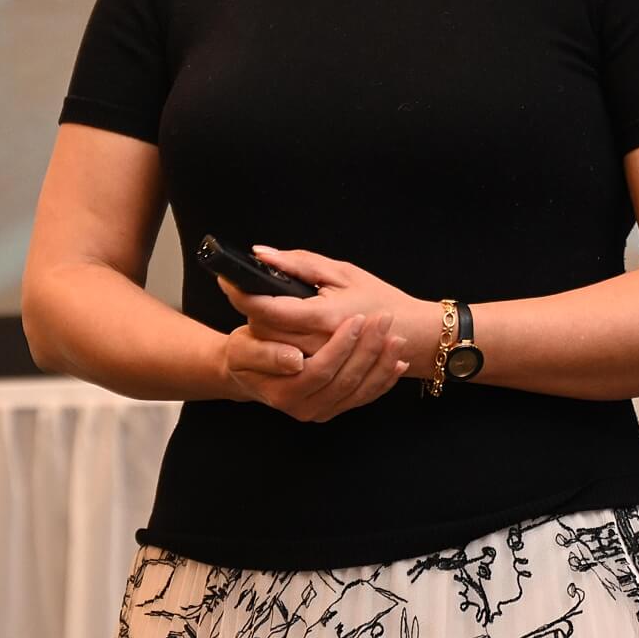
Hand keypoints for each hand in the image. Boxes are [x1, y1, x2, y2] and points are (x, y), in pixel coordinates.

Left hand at [215, 247, 428, 361]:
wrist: (410, 333)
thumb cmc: (377, 298)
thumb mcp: (342, 272)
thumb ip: (299, 264)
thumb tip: (261, 254)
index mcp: (323, 317)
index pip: (268, 309)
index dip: (243, 294)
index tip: (228, 280)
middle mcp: (318, 346)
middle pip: (263, 332)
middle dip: (252, 312)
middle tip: (246, 291)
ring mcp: (319, 368)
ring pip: (271, 350)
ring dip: (263, 332)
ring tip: (267, 316)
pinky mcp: (322, 383)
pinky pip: (286, 366)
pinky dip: (279, 349)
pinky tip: (282, 338)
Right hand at [221, 314, 409, 422]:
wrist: (250, 371)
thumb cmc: (246, 353)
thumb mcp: (244, 348)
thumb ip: (266, 353)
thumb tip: (293, 360)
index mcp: (284, 393)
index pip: (319, 371)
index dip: (340, 346)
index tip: (356, 319)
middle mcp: (305, 409)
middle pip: (345, 380)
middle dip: (368, 348)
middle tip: (382, 319)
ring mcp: (322, 410)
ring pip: (360, 390)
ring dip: (381, 363)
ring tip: (394, 336)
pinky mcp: (336, 407)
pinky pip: (366, 396)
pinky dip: (384, 378)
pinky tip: (397, 360)